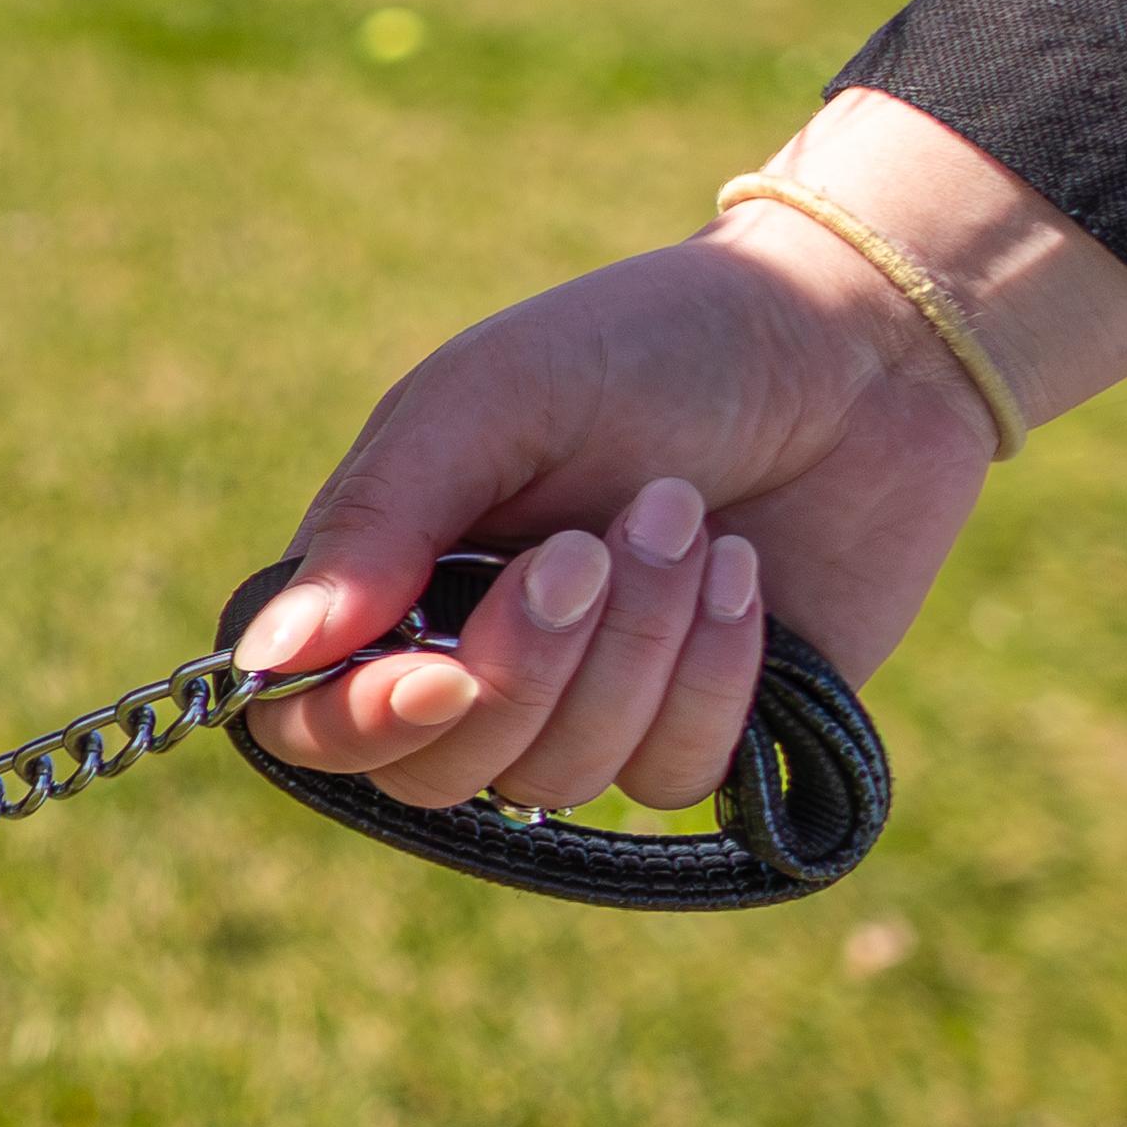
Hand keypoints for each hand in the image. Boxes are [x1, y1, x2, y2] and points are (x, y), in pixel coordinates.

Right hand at [235, 94, 1126, 816]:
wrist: (856, 349)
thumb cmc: (649, 346)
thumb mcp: (494, 401)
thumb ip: (379, 523)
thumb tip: (270, 657)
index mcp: (391, 572)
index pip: (312, 719)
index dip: (362, 724)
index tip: (445, 675)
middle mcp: (474, 656)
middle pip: (441, 771)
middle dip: (528, 667)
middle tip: (588, 545)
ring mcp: (590, 705)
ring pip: (563, 779)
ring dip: (638, 645)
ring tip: (687, 519)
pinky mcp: (701, 732)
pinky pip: (671, 777)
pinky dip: (715, 673)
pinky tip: (745, 575)